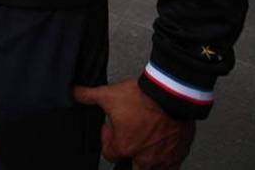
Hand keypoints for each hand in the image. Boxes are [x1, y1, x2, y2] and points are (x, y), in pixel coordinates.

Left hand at [73, 79, 195, 169]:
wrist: (171, 93)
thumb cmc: (143, 97)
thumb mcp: (108, 94)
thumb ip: (88, 96)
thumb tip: (74, 92)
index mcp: (125, 147)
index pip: (109, 154)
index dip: (107, 139)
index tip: (111, 128)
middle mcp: (144, 157)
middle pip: (132, 167)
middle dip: (128, 154)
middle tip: (131, 138)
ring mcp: (164, 157)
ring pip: (153, 169)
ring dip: (148, 159)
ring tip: (146, 143)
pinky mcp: (179, 152)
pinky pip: (172, 165)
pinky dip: (167, 159)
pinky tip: (164, 148)